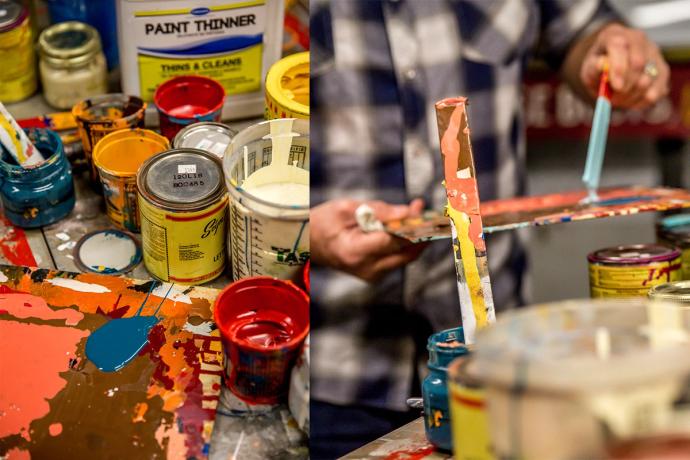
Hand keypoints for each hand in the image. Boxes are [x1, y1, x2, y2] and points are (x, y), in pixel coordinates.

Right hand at [310, 198, 425, 281]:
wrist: (308, 244)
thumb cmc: (323, 222)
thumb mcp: (346, 208)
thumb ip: (379, 211)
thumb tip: (408, 212)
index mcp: (355, 252)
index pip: (392, 240)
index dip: (409, 223)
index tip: (418, 206)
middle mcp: (366, 268)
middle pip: (406, 253)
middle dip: (421, 231)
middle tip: (426, 210)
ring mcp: (371, 275)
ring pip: (406, 257)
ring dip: (416, 237)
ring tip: (418, 214)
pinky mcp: (375, 275)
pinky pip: (398, 258)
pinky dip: (405, 243)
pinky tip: (405, 226)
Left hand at [579, 23, 669, 108]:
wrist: (609, 69)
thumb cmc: (597, 68)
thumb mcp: (589, 68)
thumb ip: (593, 67)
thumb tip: (601, 64)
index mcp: (615, 34)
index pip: (620, 45)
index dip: (619, 67)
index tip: (616, 86)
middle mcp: (638, 39)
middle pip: (638, 63)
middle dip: (625, 86)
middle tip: (613, 99)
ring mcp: (653, 52)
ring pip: (649, 78)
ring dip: (632, 95)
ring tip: (619, 99)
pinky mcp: (663, 69)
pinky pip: (659, 89)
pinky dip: (644, 100)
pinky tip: (632, 101)